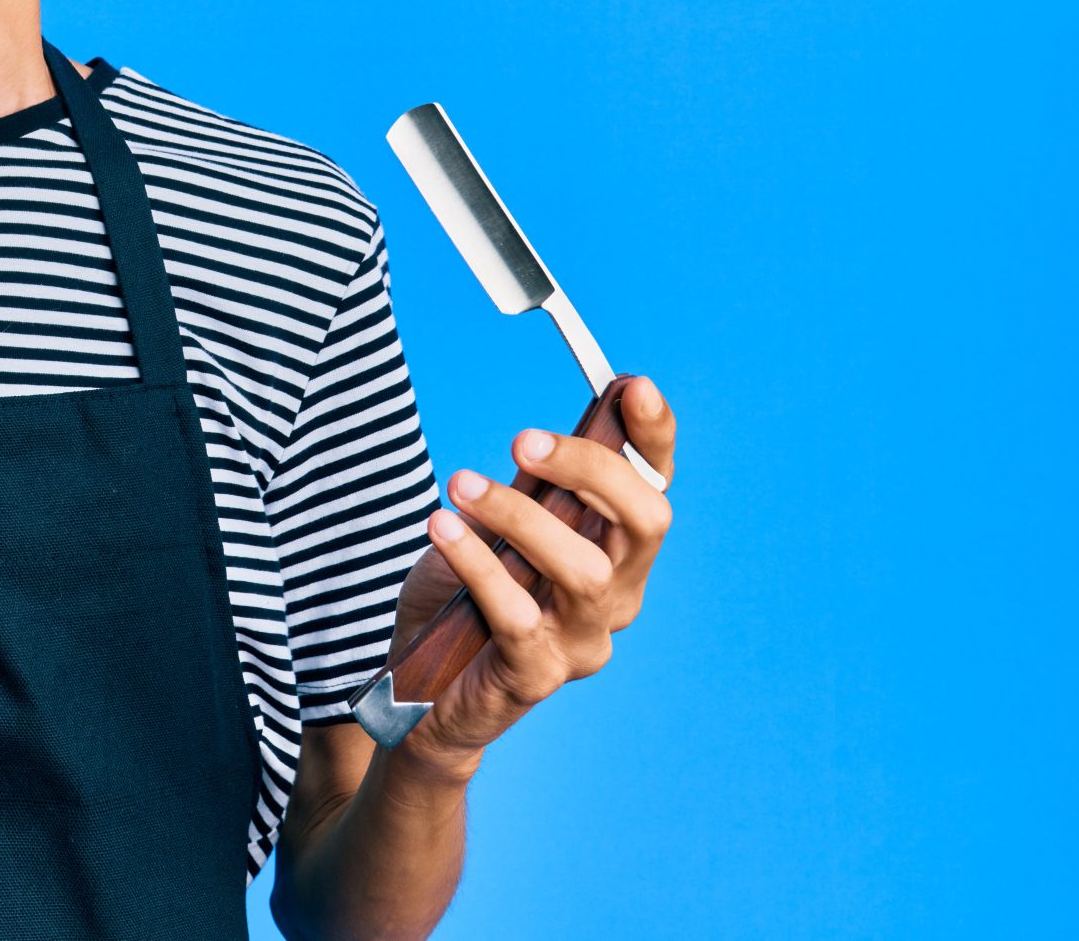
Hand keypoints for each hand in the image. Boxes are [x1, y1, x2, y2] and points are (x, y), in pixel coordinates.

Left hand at [393, 376, 676, 774]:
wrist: (422, 693)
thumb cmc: (467, 595)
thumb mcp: (504, 525)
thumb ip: (540, 481)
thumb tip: (576, 413)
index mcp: (616, 552)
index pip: (655, 487)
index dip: (654, 438)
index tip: (634, 386)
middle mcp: (617, 596)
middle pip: (645, 523)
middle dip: (590, 468)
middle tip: (521, 439)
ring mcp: (582, 640)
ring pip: (582, 570)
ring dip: (519, 516)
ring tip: (459, 484)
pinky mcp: (537, 675)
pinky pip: (516, 614)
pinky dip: (477, 563)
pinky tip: (442, 528)